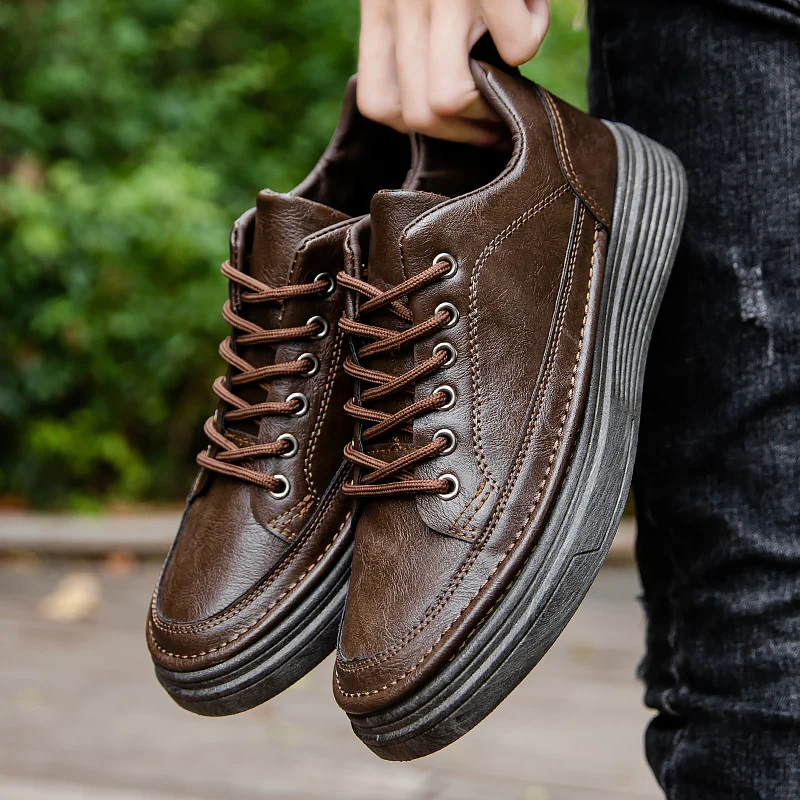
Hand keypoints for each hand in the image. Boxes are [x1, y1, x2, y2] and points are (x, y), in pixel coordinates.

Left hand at [357, 0, 549, 144]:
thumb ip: (415, 36)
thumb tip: (446, 109)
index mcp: (378, 5)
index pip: (379, 104)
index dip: (421, 126)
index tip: (456, 120)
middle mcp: (400, 1)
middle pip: (418, 116)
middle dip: (466, 129)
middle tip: (496, 115)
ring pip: (449, 99)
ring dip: (493, 104)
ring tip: (511, 75)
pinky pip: (516, 48)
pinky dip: (533, 35)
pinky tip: (531, 8)